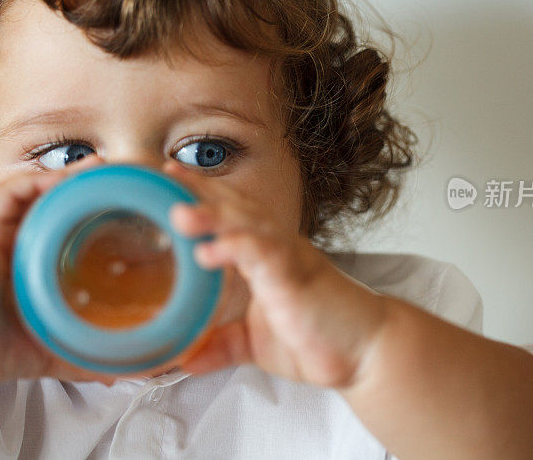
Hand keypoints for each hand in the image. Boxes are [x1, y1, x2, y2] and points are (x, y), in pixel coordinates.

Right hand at [0, 155, 163, 388]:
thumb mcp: (55, 347)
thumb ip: (89, 353)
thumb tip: (128, 370)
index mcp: (35, 257)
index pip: (69, 221)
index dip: (97, 208)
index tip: (131, 204)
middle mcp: (18, 237)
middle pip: (56, 197)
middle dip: (90, 184)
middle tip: (124, 176)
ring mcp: (0, 229)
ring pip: (36, 188)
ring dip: (70, 175)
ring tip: (104, 167)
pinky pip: (12, 192)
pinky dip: (40, 181)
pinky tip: (69, 178)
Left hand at [163, 160, 389, 388]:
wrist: (368, 352)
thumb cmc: (322, 338)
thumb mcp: (257, 343)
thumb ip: (224, 344)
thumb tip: (188, 359)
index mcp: (267, 255)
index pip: (230, 215)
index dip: (201, 195)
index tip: (168, 179)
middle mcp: (277, 248)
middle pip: (235, 208)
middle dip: (200, 189)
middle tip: (164, 173)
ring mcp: (288, 259)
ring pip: (247, 225)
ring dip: (212, 216)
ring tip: (179, 214)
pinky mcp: (297, 277)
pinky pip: (265, 254)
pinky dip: (237, 248)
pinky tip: (210, 251)